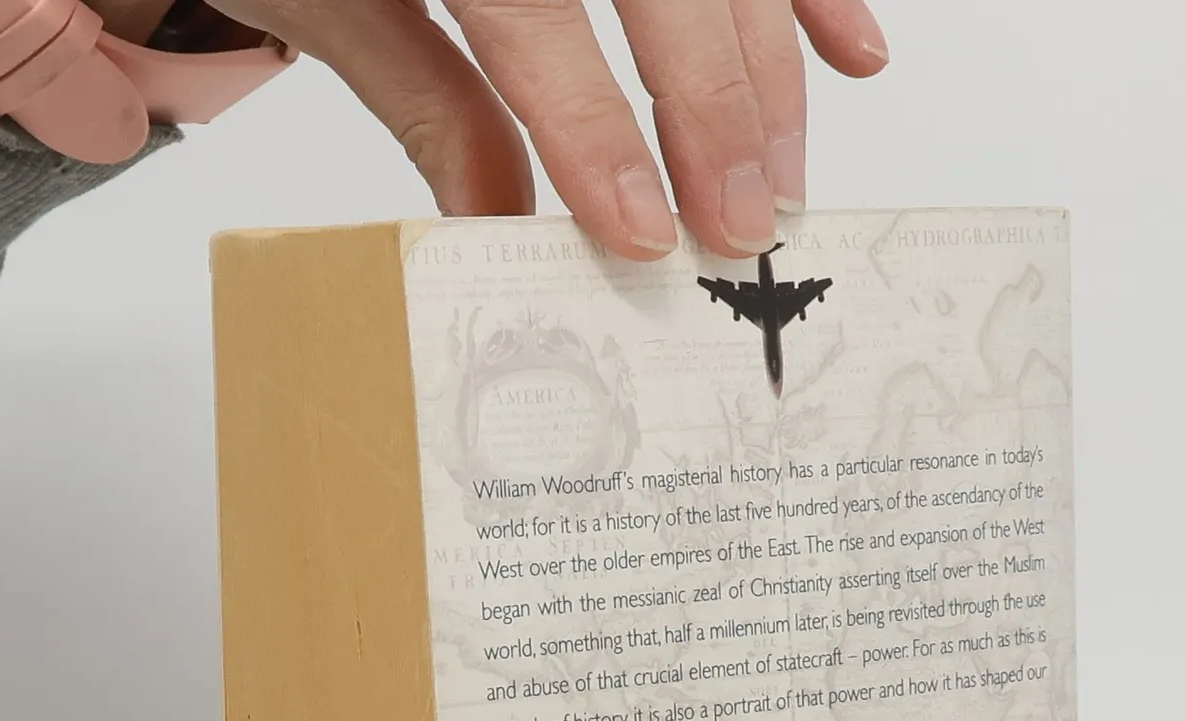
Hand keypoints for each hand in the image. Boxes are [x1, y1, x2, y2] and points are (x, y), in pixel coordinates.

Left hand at [182, 0, 887, 259]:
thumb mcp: (335, 7)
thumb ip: (425, 105)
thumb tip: (499, 226)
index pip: (539, 12)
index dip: (598, 127)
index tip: (646, 232)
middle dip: (714, 112)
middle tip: (740, 227)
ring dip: (769, 67)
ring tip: (780, 178)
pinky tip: (850, 53)